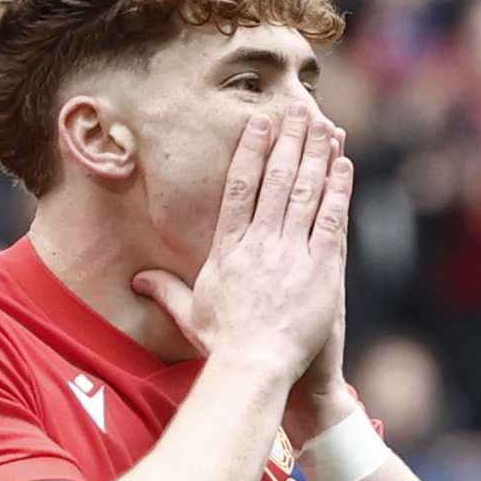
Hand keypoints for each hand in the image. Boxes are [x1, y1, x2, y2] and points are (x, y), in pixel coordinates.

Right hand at [136, 103, 350, 386]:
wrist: (255, 370)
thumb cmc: (224, 348)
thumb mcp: (190, 316)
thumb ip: (166, 290)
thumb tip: (136, 279)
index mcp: (228, 250)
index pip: (239, 188)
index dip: (251, 151)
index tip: (260, 123)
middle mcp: (259, 244)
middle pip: (276, 180)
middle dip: (289, 141)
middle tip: (300, 110)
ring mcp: (291, 254)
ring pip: (306, 192)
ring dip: (317, 155)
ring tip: (325, 126)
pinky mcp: (320, 270)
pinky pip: (331, 220)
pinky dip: (338, 190)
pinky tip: (344, 164)